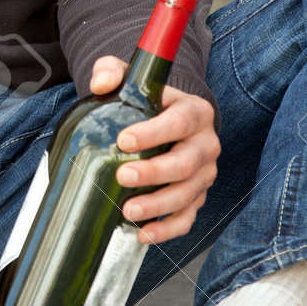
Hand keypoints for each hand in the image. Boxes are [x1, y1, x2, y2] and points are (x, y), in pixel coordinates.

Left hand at [89, 55, 219, 244]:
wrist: (163, 121)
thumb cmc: (145, 100)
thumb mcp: (129, 78)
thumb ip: (112, 71)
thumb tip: (100, 85)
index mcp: (195, 111)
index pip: (180, 122)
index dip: (155, 132)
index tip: (124, 140)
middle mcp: (206, 144)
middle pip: (186, 162)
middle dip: (154, 173)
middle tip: (122, 175)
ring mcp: (204, 174)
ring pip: (188, 194)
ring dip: (158, 206)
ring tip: (128, 211)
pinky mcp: (197, 197)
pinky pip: (187, 218)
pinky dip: (166, 230)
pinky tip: (142, 234)